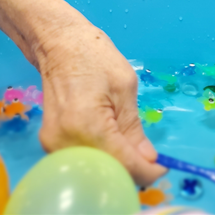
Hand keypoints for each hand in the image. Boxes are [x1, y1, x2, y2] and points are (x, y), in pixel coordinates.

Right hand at [34, 6, 165, 185]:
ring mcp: (53, 143)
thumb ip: (134, 127)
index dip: (146, 171)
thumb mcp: (124, 86)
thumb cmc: (93, 55)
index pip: (122, 163)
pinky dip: (100, 157)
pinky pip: (81, 158)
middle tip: (150, 160)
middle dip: (131, 171)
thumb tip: (148, 158)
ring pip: (93, 168)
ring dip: (116, 166)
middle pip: (105, 171)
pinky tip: (114, 146)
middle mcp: (65, 141)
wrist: (59, 42)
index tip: (164, 169)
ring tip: (134, 152)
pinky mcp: (50, 141)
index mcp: (86, 124)